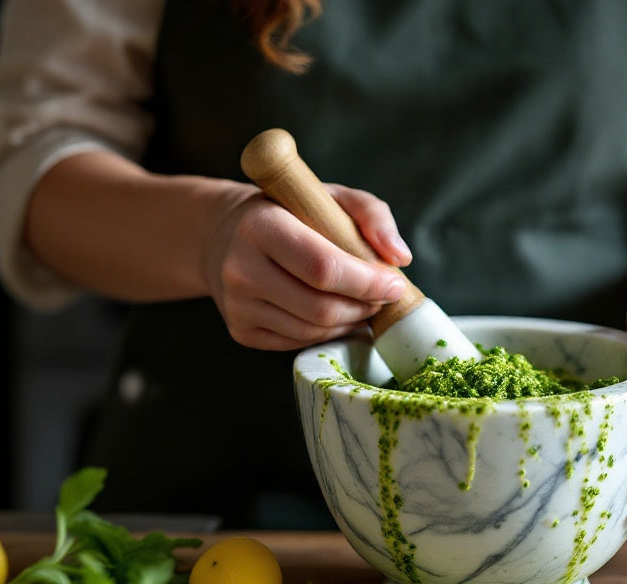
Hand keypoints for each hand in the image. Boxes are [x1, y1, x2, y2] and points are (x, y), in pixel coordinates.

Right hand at [202, 182, 412, 349]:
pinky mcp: (241, 332)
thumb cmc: (290, 213)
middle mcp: (241, 269)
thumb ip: (373, 215)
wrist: (225, 235)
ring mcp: (238, 305)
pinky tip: (336, 314)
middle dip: (363, 306)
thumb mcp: (330, 196)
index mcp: (261, 226)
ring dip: (350, 322)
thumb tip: (400, 257)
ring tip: (362, 303)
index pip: (323, 267)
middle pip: (321, 308)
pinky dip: (328, 332)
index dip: (366, 283)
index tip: (394, 284)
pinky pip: (299, 342)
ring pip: (313, 331)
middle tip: (381, 296)